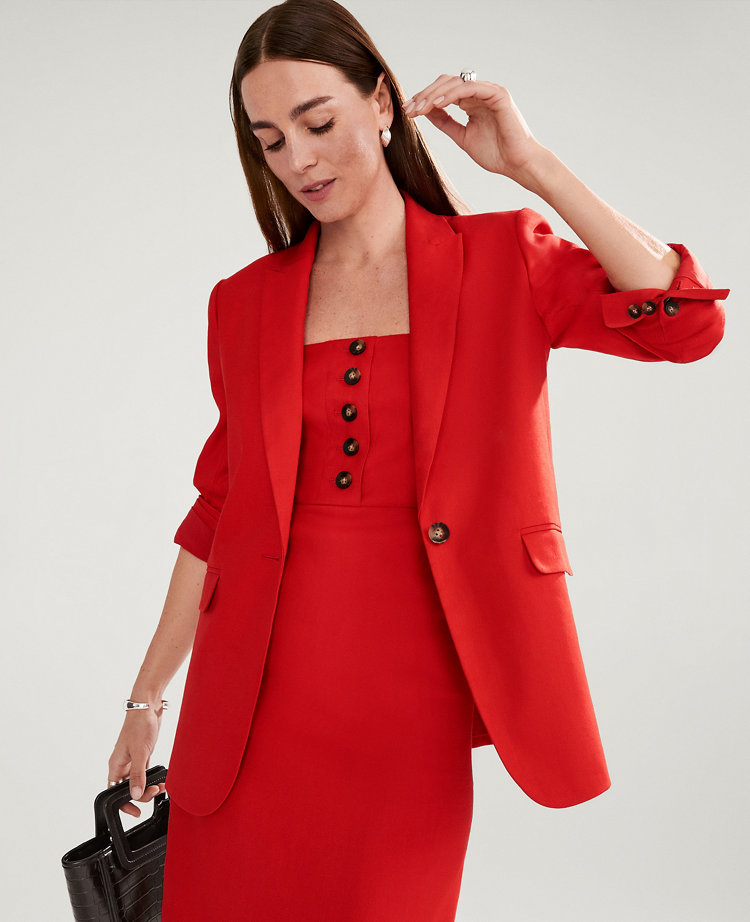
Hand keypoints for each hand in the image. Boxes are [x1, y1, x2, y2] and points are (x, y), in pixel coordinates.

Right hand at [107, 703, 166, 817]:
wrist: (147, 706)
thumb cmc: (139, 725)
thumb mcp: (139, 752)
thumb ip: (137, 775)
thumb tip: (134, 795)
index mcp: (115, 765)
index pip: (114, 792)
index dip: (124, 804)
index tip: (135, 812)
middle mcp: (122, 765)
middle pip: (129, 789)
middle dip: (142, 794)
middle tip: (156, 791)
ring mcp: (133, 760)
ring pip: (139, 781)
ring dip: (150, 786)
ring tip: (163, 785)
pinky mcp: (143, 755)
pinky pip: (146, 772)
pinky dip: (154, 777)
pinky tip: (163, 779)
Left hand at [403, 75, 546, 184]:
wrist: (517, 164)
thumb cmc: (496, 153)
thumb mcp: (462, 137)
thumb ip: (446, 123)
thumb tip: (426, 112)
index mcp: (472, 102)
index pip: (444, 93)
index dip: (425, 100)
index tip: (408, 111)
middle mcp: (480, 93)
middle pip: (446, 84)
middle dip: (425, 95)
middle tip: (409, 109)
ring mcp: (489, 91)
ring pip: (454, 84)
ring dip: (433, 95)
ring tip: (418, 108)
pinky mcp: (497, 94)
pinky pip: (468, 88)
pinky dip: (450, 95)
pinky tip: (436, 104)